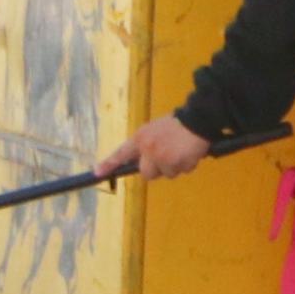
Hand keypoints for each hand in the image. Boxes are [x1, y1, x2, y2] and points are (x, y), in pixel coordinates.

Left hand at [93, 116, 210, 181]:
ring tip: (182, 150)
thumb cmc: (177, 123)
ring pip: (166, 174)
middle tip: (168, 157)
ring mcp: (160, 157)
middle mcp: (147, 149)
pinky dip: (187, 165)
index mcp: (140, 138)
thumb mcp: (155, 130)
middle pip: (146, 173)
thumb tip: (144, 162)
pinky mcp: (174, 163)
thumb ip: (147, 145)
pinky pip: (182, 171)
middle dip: (157, 169)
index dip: (109, 164)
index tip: (98, 172)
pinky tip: (190, 152)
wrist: (196, 119)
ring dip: (175, 166)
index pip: (122, 153)